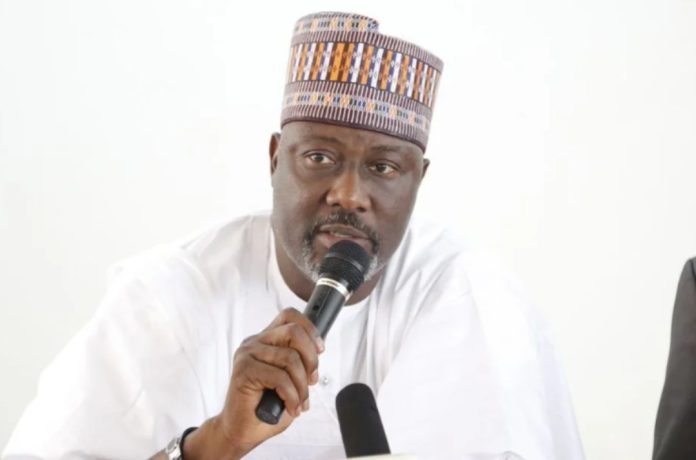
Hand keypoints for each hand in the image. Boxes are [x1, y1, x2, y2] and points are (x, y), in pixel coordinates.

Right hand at [183, 307, 323, 459]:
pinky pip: (280, 378)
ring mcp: (247, 354)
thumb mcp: (291, 379)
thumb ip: (300, 361)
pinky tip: (292, 407)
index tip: (320, 350)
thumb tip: (317, 350)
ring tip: (300, 402)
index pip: (290, 316)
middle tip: (311, 380)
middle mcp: (255, 342)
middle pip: (294, 332)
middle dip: (311, 358)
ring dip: (302, 385)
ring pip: (290, 358)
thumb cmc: (267, 406)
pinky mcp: (243, 370)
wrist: (242, 431)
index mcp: (266, 340)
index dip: (310, 328)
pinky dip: (292, 396)